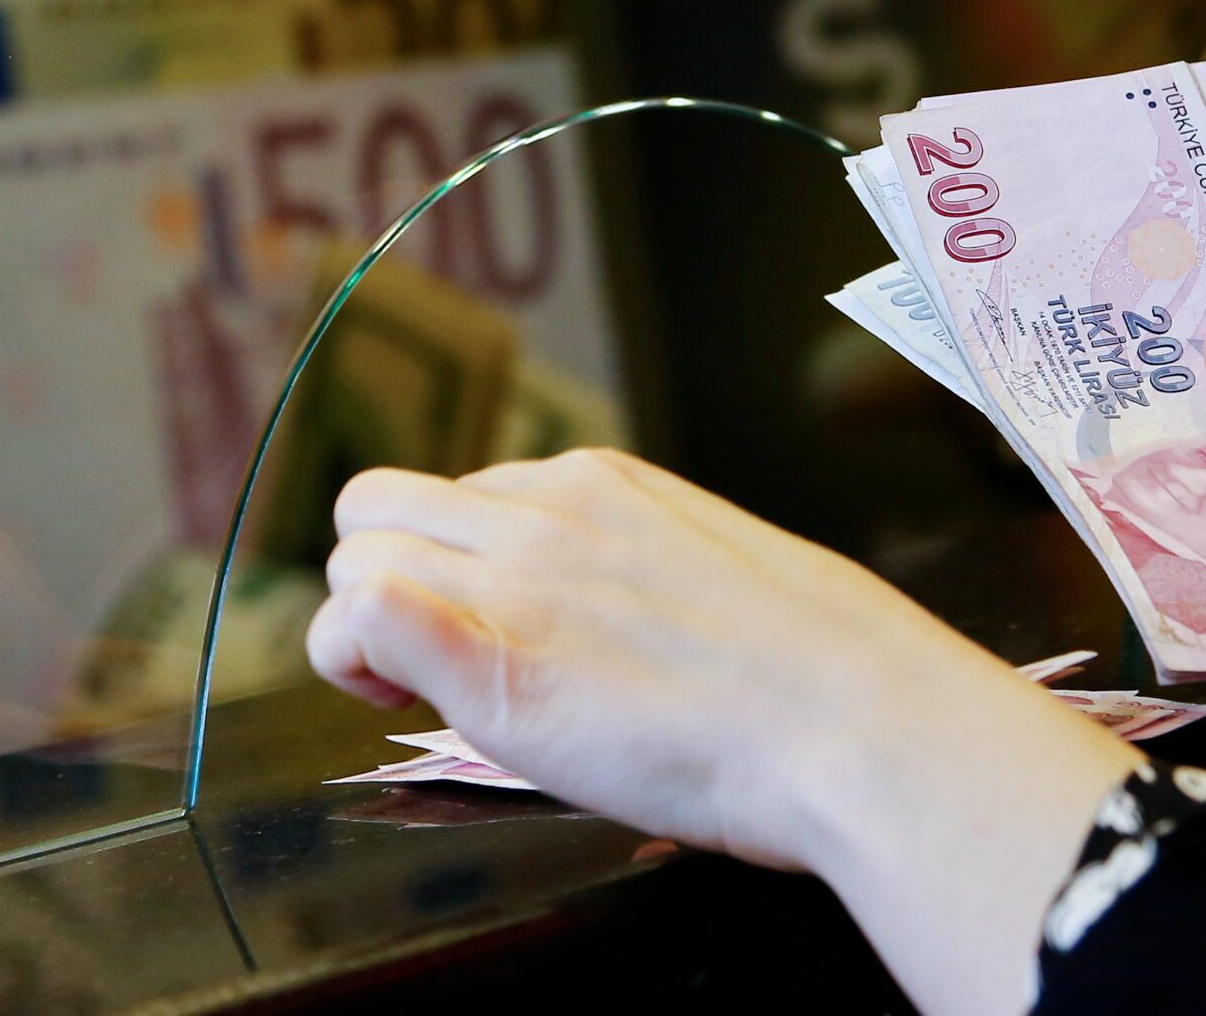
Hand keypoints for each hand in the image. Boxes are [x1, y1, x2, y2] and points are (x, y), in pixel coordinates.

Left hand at [310, 448, 1138, 1015]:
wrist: (852, 722)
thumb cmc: (814, 675)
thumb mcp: (713, 569)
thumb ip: (632, 564)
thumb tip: (614, 601)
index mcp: (599, 484)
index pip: (457, 494)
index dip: (445, 565)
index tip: (480, 628)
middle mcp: (542, 512)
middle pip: (377, 507)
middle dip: (380, 580)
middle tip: (429, 667)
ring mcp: (513, 579)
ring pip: (353, 558)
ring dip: (362, 626)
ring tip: (424, 693)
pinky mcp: (490, 661)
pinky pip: (359, 613)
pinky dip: (354, 655)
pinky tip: (398, 699)